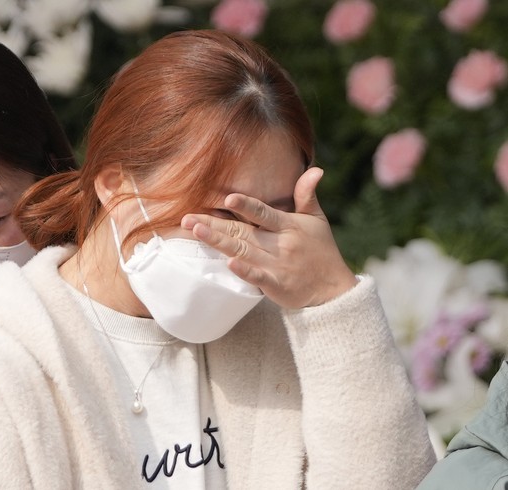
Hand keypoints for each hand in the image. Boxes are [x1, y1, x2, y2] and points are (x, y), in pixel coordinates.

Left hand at [180, 167, 357, 308]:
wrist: (333, 290)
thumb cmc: (321, 251)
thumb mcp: (317, 220)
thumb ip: (306, 195)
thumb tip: (315, 169)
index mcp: (288, 226)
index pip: (263, 213)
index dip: (246, 205)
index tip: (227, 197)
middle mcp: (280, 244)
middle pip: (242, 231)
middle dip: (214, 224)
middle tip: (187, 218)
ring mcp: (276, 265)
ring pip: (242, 251)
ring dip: (219, 242)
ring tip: (197, 232)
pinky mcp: (275, 284)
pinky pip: (256, 277)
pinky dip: (243, 271)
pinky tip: (228, 264)